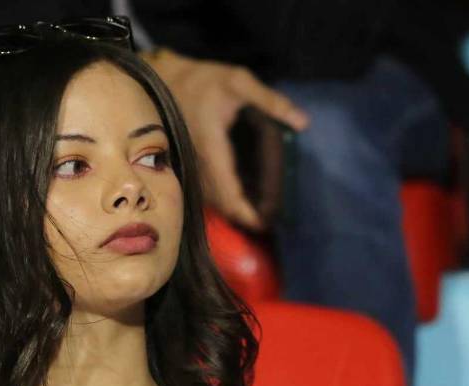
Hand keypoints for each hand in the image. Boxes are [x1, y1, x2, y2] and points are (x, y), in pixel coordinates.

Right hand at [144, 48, 307, 231]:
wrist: (165, 78)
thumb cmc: (202, 80)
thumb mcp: (238, 80)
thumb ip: (270, 100)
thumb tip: (303, 122)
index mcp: (212, 147)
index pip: (227, 189)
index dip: (244, 211)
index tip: (263, 223)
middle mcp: (199, 162)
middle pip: (219, 202)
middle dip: (242, 216)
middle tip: (267, 223)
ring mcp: (192, 164)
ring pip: (211, 198)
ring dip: (232, 210)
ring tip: (257, 216)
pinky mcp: (191, 162)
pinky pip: (206, 189)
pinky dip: (223, 199)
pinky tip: (239, 200)